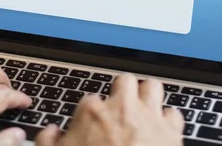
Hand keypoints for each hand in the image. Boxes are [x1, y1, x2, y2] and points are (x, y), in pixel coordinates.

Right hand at [36, 75, 183, 145]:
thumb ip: (48, 141)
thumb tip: (50, 132)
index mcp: (92, 112)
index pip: (89, 100)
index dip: (90, 114)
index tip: (91, 126)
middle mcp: (122, 108)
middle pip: (124, 82)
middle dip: (122, 91)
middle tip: (120, 107)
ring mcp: (148, 117)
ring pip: (152, 87)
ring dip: (147, 95)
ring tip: (143, 107)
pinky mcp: (171, 132)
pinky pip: (174, 114)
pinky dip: (168, 120)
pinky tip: (162, 129)